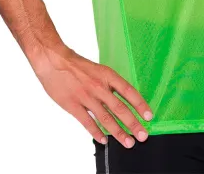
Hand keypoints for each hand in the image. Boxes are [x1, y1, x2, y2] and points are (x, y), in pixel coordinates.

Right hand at [31, 44, 152, 147]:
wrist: (54, 61)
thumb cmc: (78, 65)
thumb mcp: (99, 70)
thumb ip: (110, 84)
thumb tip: (123, 99)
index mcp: (108, 75)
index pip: (129, 92)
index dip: (140, 105)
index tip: (149, 116)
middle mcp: (99, 87)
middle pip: (120, 108)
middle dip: (133, 124)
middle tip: (142, 135)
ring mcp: (86, 97)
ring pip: (106, 118)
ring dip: (118, 132)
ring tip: (128, 142)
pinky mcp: (73, 105)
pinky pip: (87, 122)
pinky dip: (97, 133)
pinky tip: (104, 140)